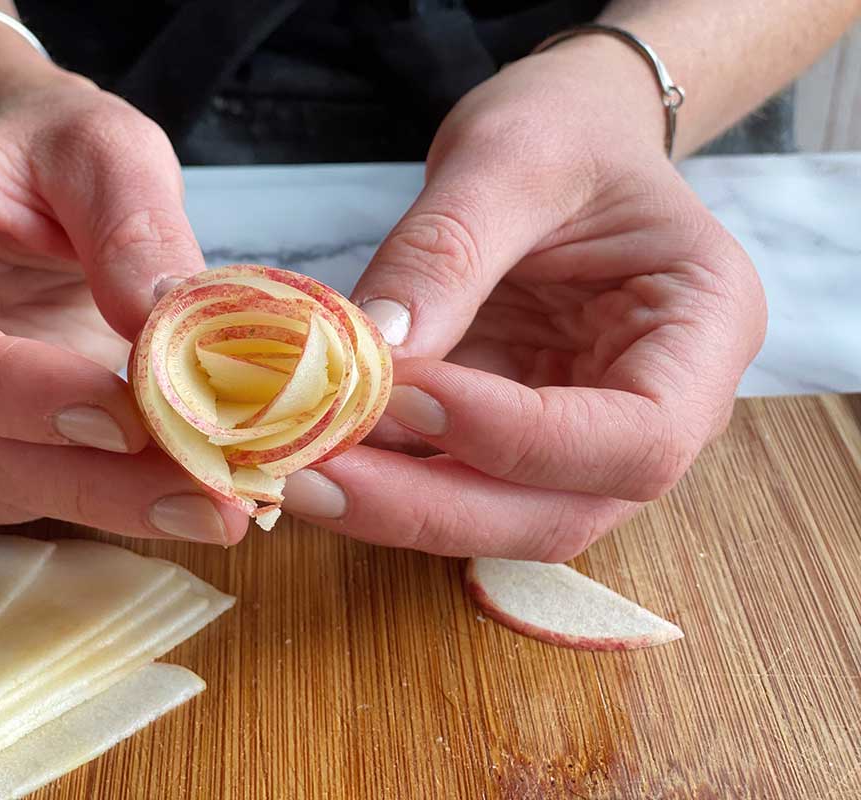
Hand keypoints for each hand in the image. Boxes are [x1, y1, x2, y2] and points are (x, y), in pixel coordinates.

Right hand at [0, 73, 247, 544]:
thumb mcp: (104, 149)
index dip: (6, 392)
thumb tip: (168, 326)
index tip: (125, 418)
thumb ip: (133, 225)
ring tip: (223, 501)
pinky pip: (33, 490)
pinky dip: (113, 498)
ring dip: (110, 503)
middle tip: (208, 499)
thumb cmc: (51, 149)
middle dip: (84, 479)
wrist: (31, 180)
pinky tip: (193, 487)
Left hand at [280, 41, 766, 560]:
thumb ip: (447, 252)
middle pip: (558, 511)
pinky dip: (380, 479)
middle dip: (432, 507)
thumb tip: (370, 353)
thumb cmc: (566, 130)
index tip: (408, 393)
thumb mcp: (512, 157)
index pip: (639, 438)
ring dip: (393, 508)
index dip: (519, 439)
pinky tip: (310, 455)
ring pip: (497, 517)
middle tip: (313, 479)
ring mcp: (579, 439)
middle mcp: (657, 410)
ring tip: (293, 471)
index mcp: (704, 333)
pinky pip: (450, 482)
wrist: (560, 139)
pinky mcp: (508, 441)